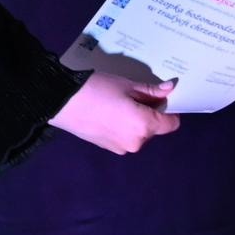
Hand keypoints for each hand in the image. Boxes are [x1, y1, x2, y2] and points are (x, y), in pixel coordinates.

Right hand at [50, 73, 179, 154]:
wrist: (63, 101)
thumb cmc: (97, 89)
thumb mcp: (127, 85)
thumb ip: (151, 91)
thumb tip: (170, 89)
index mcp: (144, 126)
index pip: (171, 124)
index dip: (170, 110)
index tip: (160, 98)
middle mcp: (136, 142)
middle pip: (155, 129)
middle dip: (150, 114)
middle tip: (134, 96)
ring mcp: (121, 148)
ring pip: (140, 133)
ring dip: (136, 121)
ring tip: (118, 104)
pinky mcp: (109, 148)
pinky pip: (126, 137)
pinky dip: (124, 127)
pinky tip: (109, 113)